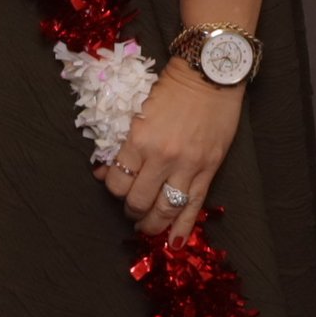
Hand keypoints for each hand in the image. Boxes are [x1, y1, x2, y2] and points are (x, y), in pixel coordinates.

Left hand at [96, 60, 244, 241]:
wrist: (209, 74)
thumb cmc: (171, 87)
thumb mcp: (138, 109)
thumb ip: (124, 142)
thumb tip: (106, 170)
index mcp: (140, 138)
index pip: (117, 181)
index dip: (112, 187)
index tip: (114, 184)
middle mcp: (162, 157)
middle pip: (138, 200)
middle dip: (131, 209)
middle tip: (131, 208)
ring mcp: (187, 166)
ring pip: (165, 210)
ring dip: (152, 223)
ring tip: (147, 225)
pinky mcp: (209, 170)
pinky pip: (194, 207)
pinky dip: (182, 228)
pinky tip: (173, 242)